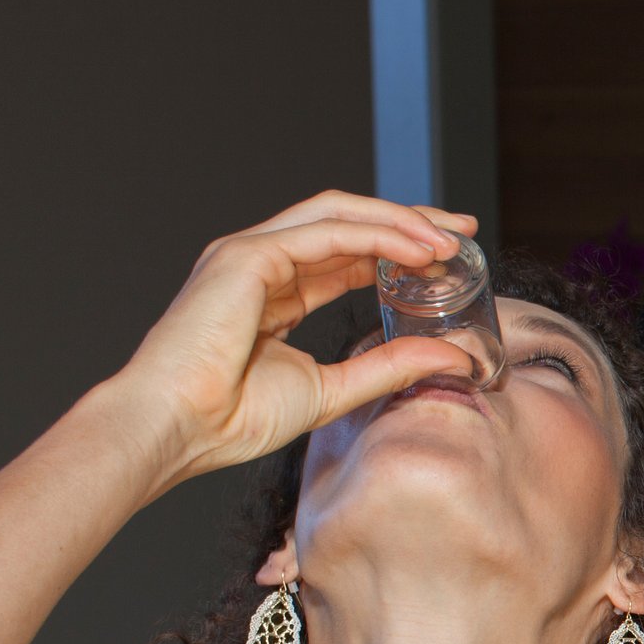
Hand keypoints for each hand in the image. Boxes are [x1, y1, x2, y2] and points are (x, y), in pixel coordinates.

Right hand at [94, 191, 482, 488]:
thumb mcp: (335, 390)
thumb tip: (453, 358)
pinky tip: (417, 249)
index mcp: (278, 291)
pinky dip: (377, 234)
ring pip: (338, 215)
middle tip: (462, 231)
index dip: (400, 247)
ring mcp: (251, 253)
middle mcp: (263, 263)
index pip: (349, 253)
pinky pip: (325, 232)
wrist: (180, 428)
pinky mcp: (247, 256)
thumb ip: (390, 368)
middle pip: (348, 221)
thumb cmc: (235, 418)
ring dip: (399, 221)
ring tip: (449, 240)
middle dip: (409, 220)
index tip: (450, 254)